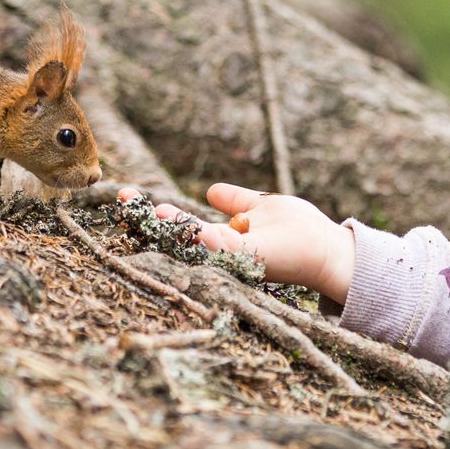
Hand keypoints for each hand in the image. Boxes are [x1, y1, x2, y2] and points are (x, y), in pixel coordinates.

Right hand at [145, 183, 356, 304]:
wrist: (326, 251)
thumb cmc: (297, 232)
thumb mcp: (259, 207)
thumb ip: (235, 201)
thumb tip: (210, 190)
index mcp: (221, 242)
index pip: (179, 224)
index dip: (153, 211)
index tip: (128, 194)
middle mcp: (222, 253)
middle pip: (177, 235)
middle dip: (150, 219)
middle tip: (123, 199)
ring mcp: (233, 258)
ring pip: (195, 242)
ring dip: (173, 226)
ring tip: (152, 210)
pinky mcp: (249, 258)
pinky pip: (221, 247)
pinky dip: (205, 238)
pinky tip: (189, 226)